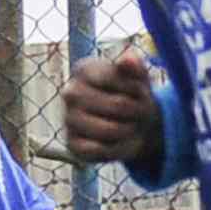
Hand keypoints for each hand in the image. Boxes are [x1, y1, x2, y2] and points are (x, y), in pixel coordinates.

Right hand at [60, 48, 161, 167]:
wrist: (132, 121)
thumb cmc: (133, 94)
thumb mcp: (139, 76)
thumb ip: (135, 65)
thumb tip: (128, 58)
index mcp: (84, 69)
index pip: (117, 79)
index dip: (138, 89)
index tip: (141, 92)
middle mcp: (70, 92)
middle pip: (118, 106)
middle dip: (138, 112)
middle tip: (142, 113)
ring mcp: (68, 118)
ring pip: (110, 131)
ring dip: (131, 132)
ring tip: (133, 127)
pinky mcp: (71, 144)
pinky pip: (99, 151)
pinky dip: (117, 149)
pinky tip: (121, 142)